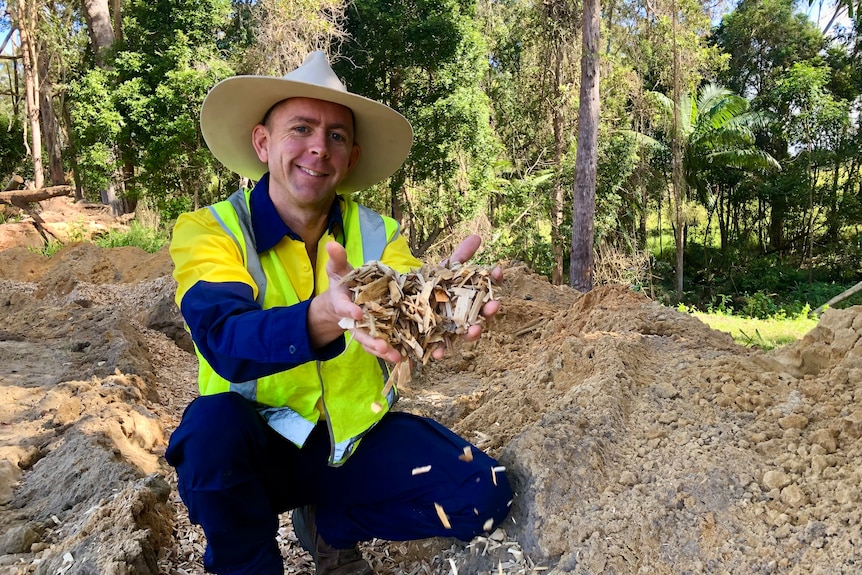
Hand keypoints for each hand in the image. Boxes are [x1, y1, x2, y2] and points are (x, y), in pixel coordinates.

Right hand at [316, 242, 401, 363]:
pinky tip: (405, 357)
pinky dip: (392, 352)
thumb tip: (331, 243)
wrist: (342, 301)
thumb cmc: (343, 284)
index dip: (350, 310)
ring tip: (397, 357)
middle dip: (371, 340)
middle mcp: (353, 320)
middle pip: (361, 333)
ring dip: (384, 351)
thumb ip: (337, 259)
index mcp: (343, 303)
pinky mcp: (375, 334)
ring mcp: (364, 330)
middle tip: (382, 347)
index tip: (357, 313)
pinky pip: (383, 345)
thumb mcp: (338, 270)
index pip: (345, 307)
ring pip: (373, 343)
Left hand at [431, 235, 501, 359]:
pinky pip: (435, 351)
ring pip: (462, 336)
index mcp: (467, 301)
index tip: (499, 270)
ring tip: (474, 331)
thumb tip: (477, 237)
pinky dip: (437, 353)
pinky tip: (437, 354)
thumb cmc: (426, 290)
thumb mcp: (440, 272)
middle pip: (478, 318)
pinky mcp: (429, 346)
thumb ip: (459, 258)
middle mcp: (461, 319)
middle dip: (488, 312)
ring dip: (470, 334)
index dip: (494, 280)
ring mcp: (446, 333)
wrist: (398, 306)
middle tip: (495, 305)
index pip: (485, 293)